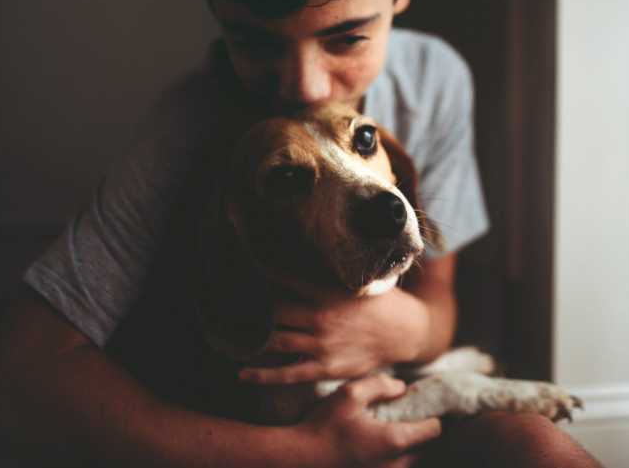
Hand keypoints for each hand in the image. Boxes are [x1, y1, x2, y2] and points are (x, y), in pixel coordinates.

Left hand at [240, 284, 430, 383]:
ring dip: (250, 339)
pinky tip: (242, 372)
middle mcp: (321, 318)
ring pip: (275, 341)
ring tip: (229, 334)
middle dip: (247, 308)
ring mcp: (322, 345)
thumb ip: (325, 274)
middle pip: (273, 311)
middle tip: (224, 303)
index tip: (238, 267)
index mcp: (327, 292)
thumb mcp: (354, 280)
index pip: (284, 278)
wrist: (405, 332)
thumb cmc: (377, 301)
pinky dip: (262, 374)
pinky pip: (288, 374)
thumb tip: (295, 254)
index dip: (258, 272)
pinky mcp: (325, 368)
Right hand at [293, 373, 440, 467]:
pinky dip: (390, 459)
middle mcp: (395, 465)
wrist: (299, 459)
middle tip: (403, 417)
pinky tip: (372, 447)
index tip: (422, 406)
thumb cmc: (323, 426)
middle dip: (418, 432)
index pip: (433, 430)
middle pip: (423, 448)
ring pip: (409, 462)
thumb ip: (380, 385)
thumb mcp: (349, 394)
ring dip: (404, 448)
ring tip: (385, 432)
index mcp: (394, 441)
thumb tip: (401, 388)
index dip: (432, 415)